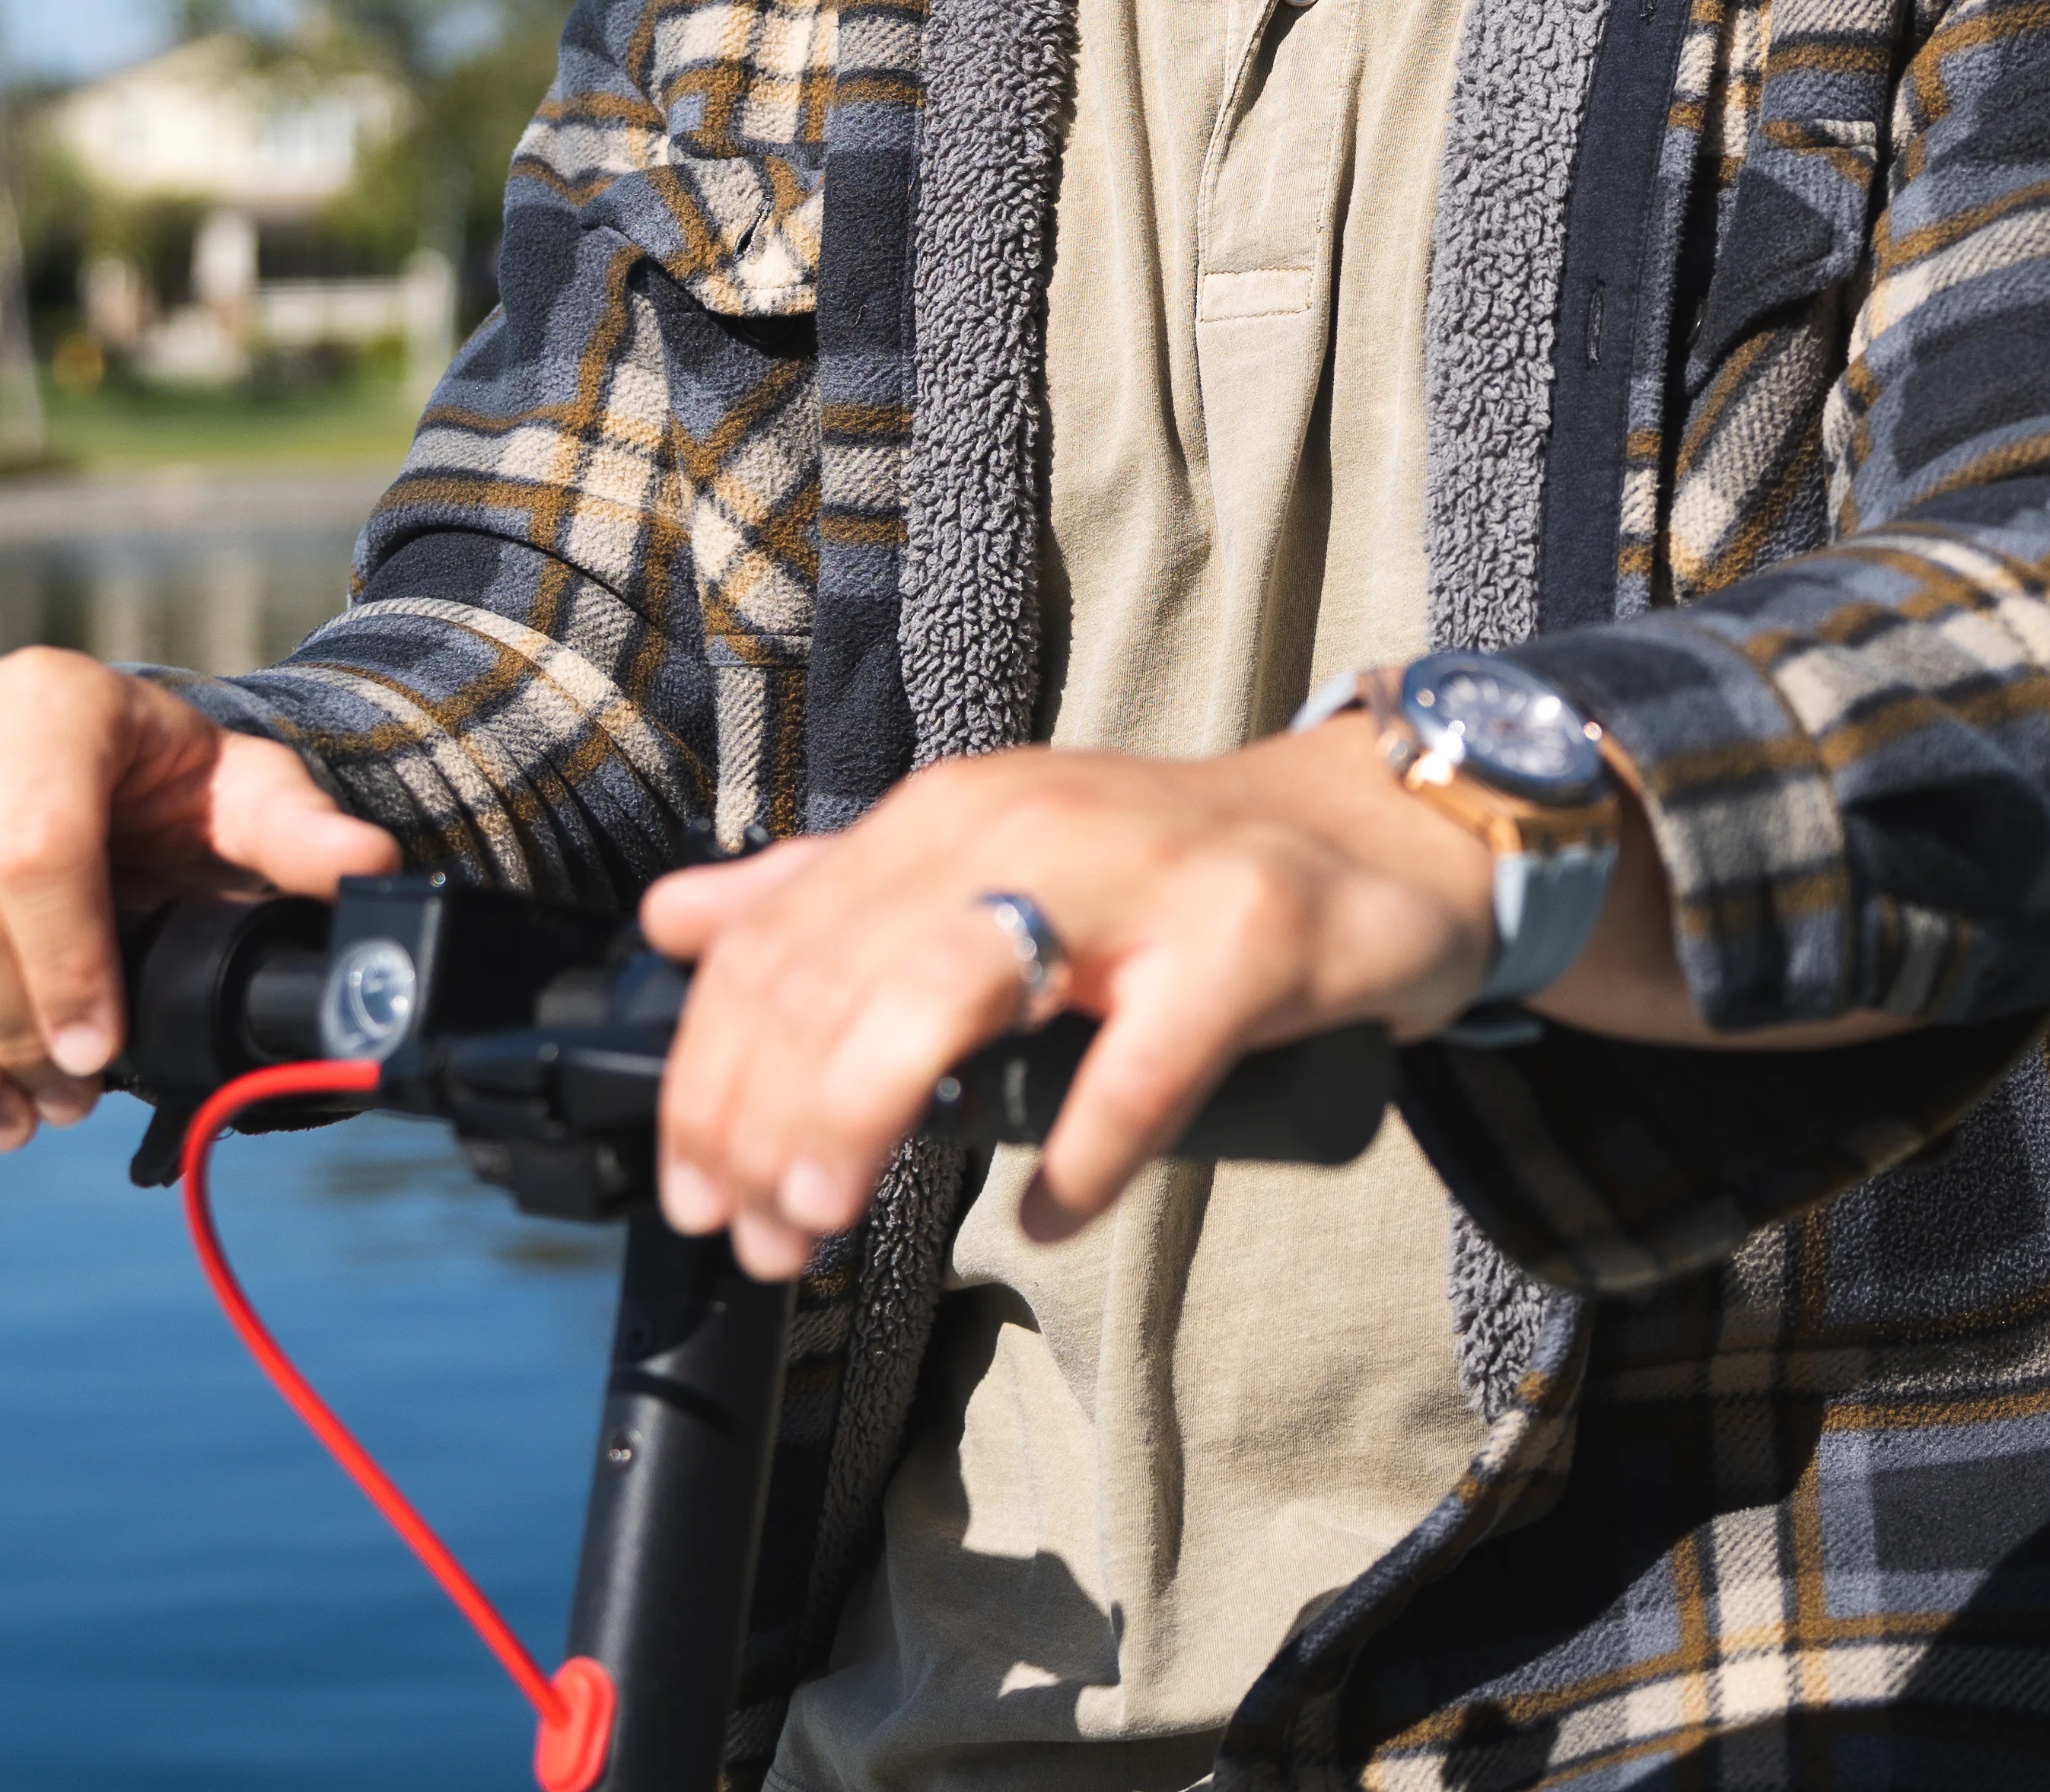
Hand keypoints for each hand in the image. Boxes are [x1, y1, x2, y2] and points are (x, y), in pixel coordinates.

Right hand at [0, 644, 397, 1151]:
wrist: (71, 764)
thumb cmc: (163, 792)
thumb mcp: (243, 800)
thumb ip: (302, 836)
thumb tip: (370, 872)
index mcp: (46, 698)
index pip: (34, 850)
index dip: (63, 972)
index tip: (96, 1060)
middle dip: (4, 1039)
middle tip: (59, 1109)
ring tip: (0, 1122)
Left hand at [634, 720, 1492, 1280]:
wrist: (1375, 835)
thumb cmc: (1166, 872)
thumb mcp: (989, 859)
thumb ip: (832, 889)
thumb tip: (673, 923)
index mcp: (950, 813)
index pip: (776, 945)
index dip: (710, 1080)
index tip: (700, 1191)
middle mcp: (1027, 824)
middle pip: (836, 977)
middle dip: (766, 1127)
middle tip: (762, 1237)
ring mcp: (1140, 882)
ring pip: (948, 995)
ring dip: (860, 1122)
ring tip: (835, 1223)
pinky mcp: (1245, 944)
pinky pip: (1137, 1072)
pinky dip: (1079, 1162)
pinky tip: (1049, 1216)